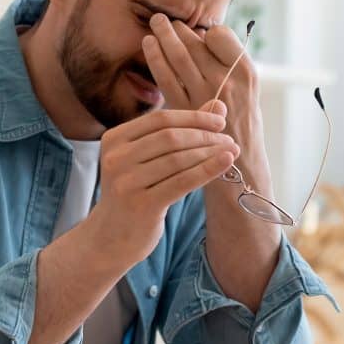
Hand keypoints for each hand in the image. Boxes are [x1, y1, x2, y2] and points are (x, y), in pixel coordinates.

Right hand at [85, 101, 239, 263]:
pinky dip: (208, 169)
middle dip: (205, 135)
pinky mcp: (141, 204)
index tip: (220, 121)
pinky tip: (226, 162)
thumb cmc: (135, 192)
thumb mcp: (150, 159)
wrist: (111, 237)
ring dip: (210, 152)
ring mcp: (126, 182)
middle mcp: (116, 158)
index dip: (193, 117)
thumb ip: (180, 131)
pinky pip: (182, 182)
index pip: (160, 119)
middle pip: (170, 137)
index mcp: (114, 139)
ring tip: (231, 151)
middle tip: (229, 138)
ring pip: (178, 159)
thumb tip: (218, 106)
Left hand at [142, 14, 260, 136]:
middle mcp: (226, 81)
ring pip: (179, 56)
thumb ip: (229, 63)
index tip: (199, 33)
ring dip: (164, 35)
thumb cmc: (243, 122)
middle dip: (177, 28)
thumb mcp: (248, 88)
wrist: (241, 163)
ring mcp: (204, 95)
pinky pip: (166, 77)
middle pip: (196, 43)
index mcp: (246, 71)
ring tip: (155, 22)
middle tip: (163, 19)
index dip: (207, 32)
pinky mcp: (185, 110)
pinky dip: (155, 58)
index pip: (219, 35)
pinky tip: (149, 45)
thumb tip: (202, 34)